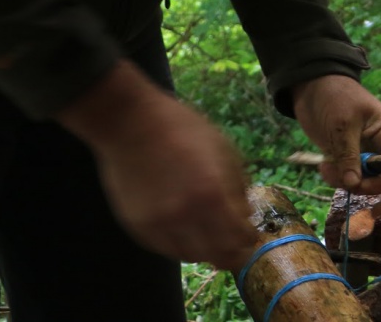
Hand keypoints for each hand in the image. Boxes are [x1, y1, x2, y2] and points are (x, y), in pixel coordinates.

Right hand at [58, 61, 259, 270]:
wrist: (131, 124)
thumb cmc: (183, 130)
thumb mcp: (224, 150)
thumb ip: (239, 187)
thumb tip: (246, 217)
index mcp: (213, 194)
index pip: (240, 238)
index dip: (249, 239)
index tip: (249, 234)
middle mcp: (186, 216)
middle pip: (218, 256)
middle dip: (231, 252)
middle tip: (233, 244)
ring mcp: (160, 225)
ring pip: (191, 256)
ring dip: (205, 249)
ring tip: (207, 233)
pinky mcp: (139, 227)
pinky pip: (166, 249)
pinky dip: (180, 244)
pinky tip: (184, 227)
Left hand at [291, 75, 380, 219]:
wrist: (311, 87)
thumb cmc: (334, 97)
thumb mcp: (342, 125)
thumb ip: (349, 155)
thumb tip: (354, 184)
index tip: (362, 185)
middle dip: (376, 191)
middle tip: (363, 202)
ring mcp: (364, 153)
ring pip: (367, 181)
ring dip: (348, 183)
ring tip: (327, 170)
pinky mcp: (347, 158)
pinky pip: (349, 177)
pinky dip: (337, 179)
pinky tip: (324, 167)